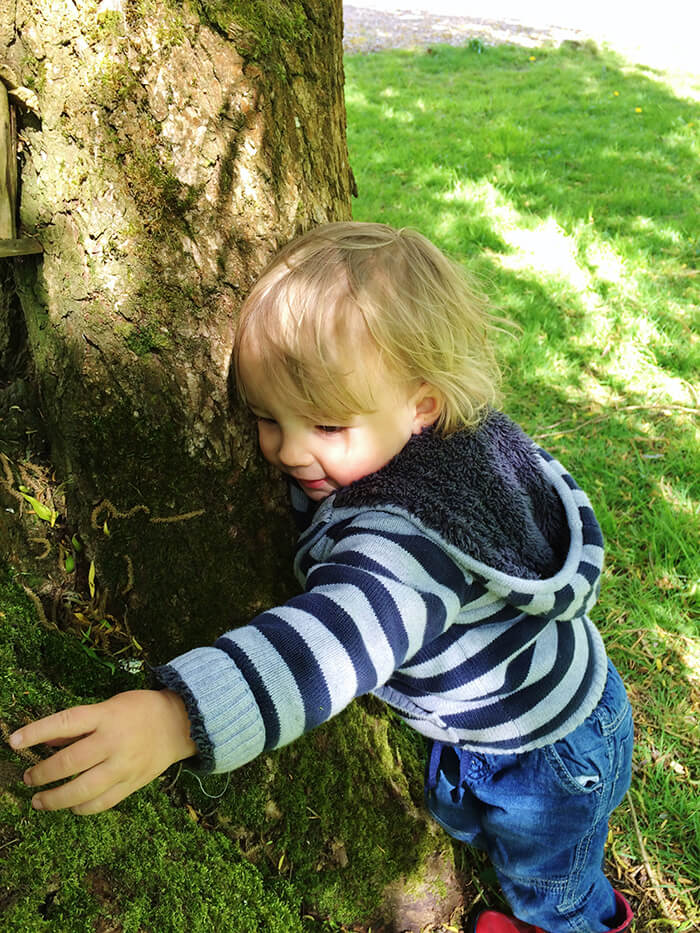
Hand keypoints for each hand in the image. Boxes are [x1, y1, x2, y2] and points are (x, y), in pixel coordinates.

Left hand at [6, 690, 196, 814]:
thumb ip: (79, 726)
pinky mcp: (133, 784)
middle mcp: (114, 742)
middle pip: (70, 762)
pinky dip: (81, 808)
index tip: (13, 741)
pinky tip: (71, 807)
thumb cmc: (140, 710)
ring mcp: (124, 766)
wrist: (180, 724)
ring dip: (55, 799)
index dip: (36, 732)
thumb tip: (47, 741)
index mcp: (107, 716)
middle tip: (28, 777)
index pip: (64, 723)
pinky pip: (102, 803)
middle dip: (42, 773)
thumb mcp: (109, 706)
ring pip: (83, 790)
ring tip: (39, 800)